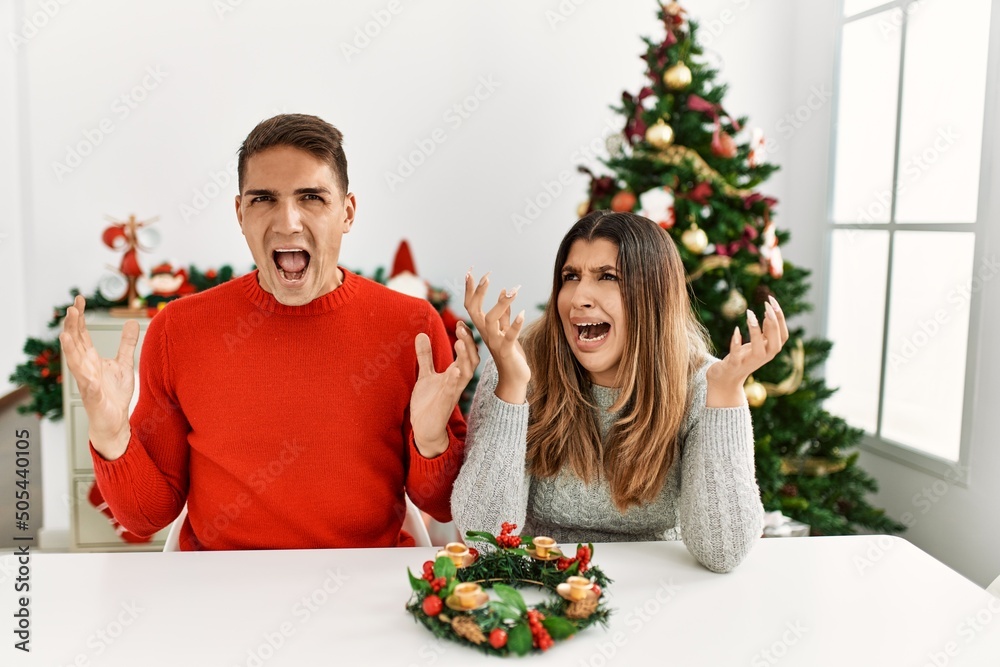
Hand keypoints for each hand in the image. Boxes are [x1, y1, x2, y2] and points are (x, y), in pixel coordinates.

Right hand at [59, 295, 136, 459]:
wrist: (115, 421)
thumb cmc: (114, 394)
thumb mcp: (124, 363)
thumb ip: (126, 343)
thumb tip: (130, 322)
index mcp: (91, 359)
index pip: (81, 334)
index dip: (79, 317)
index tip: (78, 299)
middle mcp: (86, 368)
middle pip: (75, 343)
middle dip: (72, 326)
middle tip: (71, 309)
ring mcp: (87, 382)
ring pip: (75, 363)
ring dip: (70, 348)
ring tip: (65, 334)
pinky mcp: (93, 397)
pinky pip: (88, 386)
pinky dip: (86, 378)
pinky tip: (84, 370)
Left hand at [409, 323, 478, 457]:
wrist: (425, 428)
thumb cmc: (429, 402)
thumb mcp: (425, 375)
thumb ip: (426, 356)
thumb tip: (421, 334)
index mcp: (455, 375)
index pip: (466, 353)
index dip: (466, 338)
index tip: (461, 323)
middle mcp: (457, 383)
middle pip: (470, 360)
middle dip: (468, 343)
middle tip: (462, 327)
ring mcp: (452, 393)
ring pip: (465, 374)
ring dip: (464, 358)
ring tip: (460, 342)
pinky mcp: (444, 405)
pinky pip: (452, 391)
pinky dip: (454, 380)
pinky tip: (455, 370)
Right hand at [464, 271, 529, 403]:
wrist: (514, 379)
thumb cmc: (510, 353)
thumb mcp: (506, 330)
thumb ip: (505, 313)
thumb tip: (505, 292)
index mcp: (484, 327)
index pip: (472, 305)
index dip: (470, 289)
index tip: (470, 271)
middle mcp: (485, 333)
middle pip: (475, 310)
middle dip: (479, 292)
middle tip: (487, 275)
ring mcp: (494, 342)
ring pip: (490, 320)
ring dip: (500, 304)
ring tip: (512, 290)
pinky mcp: (506, 351)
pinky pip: (509, 336)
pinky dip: (515, 324)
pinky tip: (522, 312)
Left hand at [706, 295, 788, 406]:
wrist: (726, 380)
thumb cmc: (742, 358)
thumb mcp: (757, 344)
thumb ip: (765, 332)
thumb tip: (770, 313)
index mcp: (770, 350)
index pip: (783, 335)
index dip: (780, 318)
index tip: (771, 300)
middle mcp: (763, 357)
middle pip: (777, 342)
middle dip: (774, 323)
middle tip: (766, 305)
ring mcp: (749, 363)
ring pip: (759, 350)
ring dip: (756, 331)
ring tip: (750, 313)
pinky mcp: (734, 366)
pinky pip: (737, 356)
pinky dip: (736, 343)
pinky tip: (736, 330)